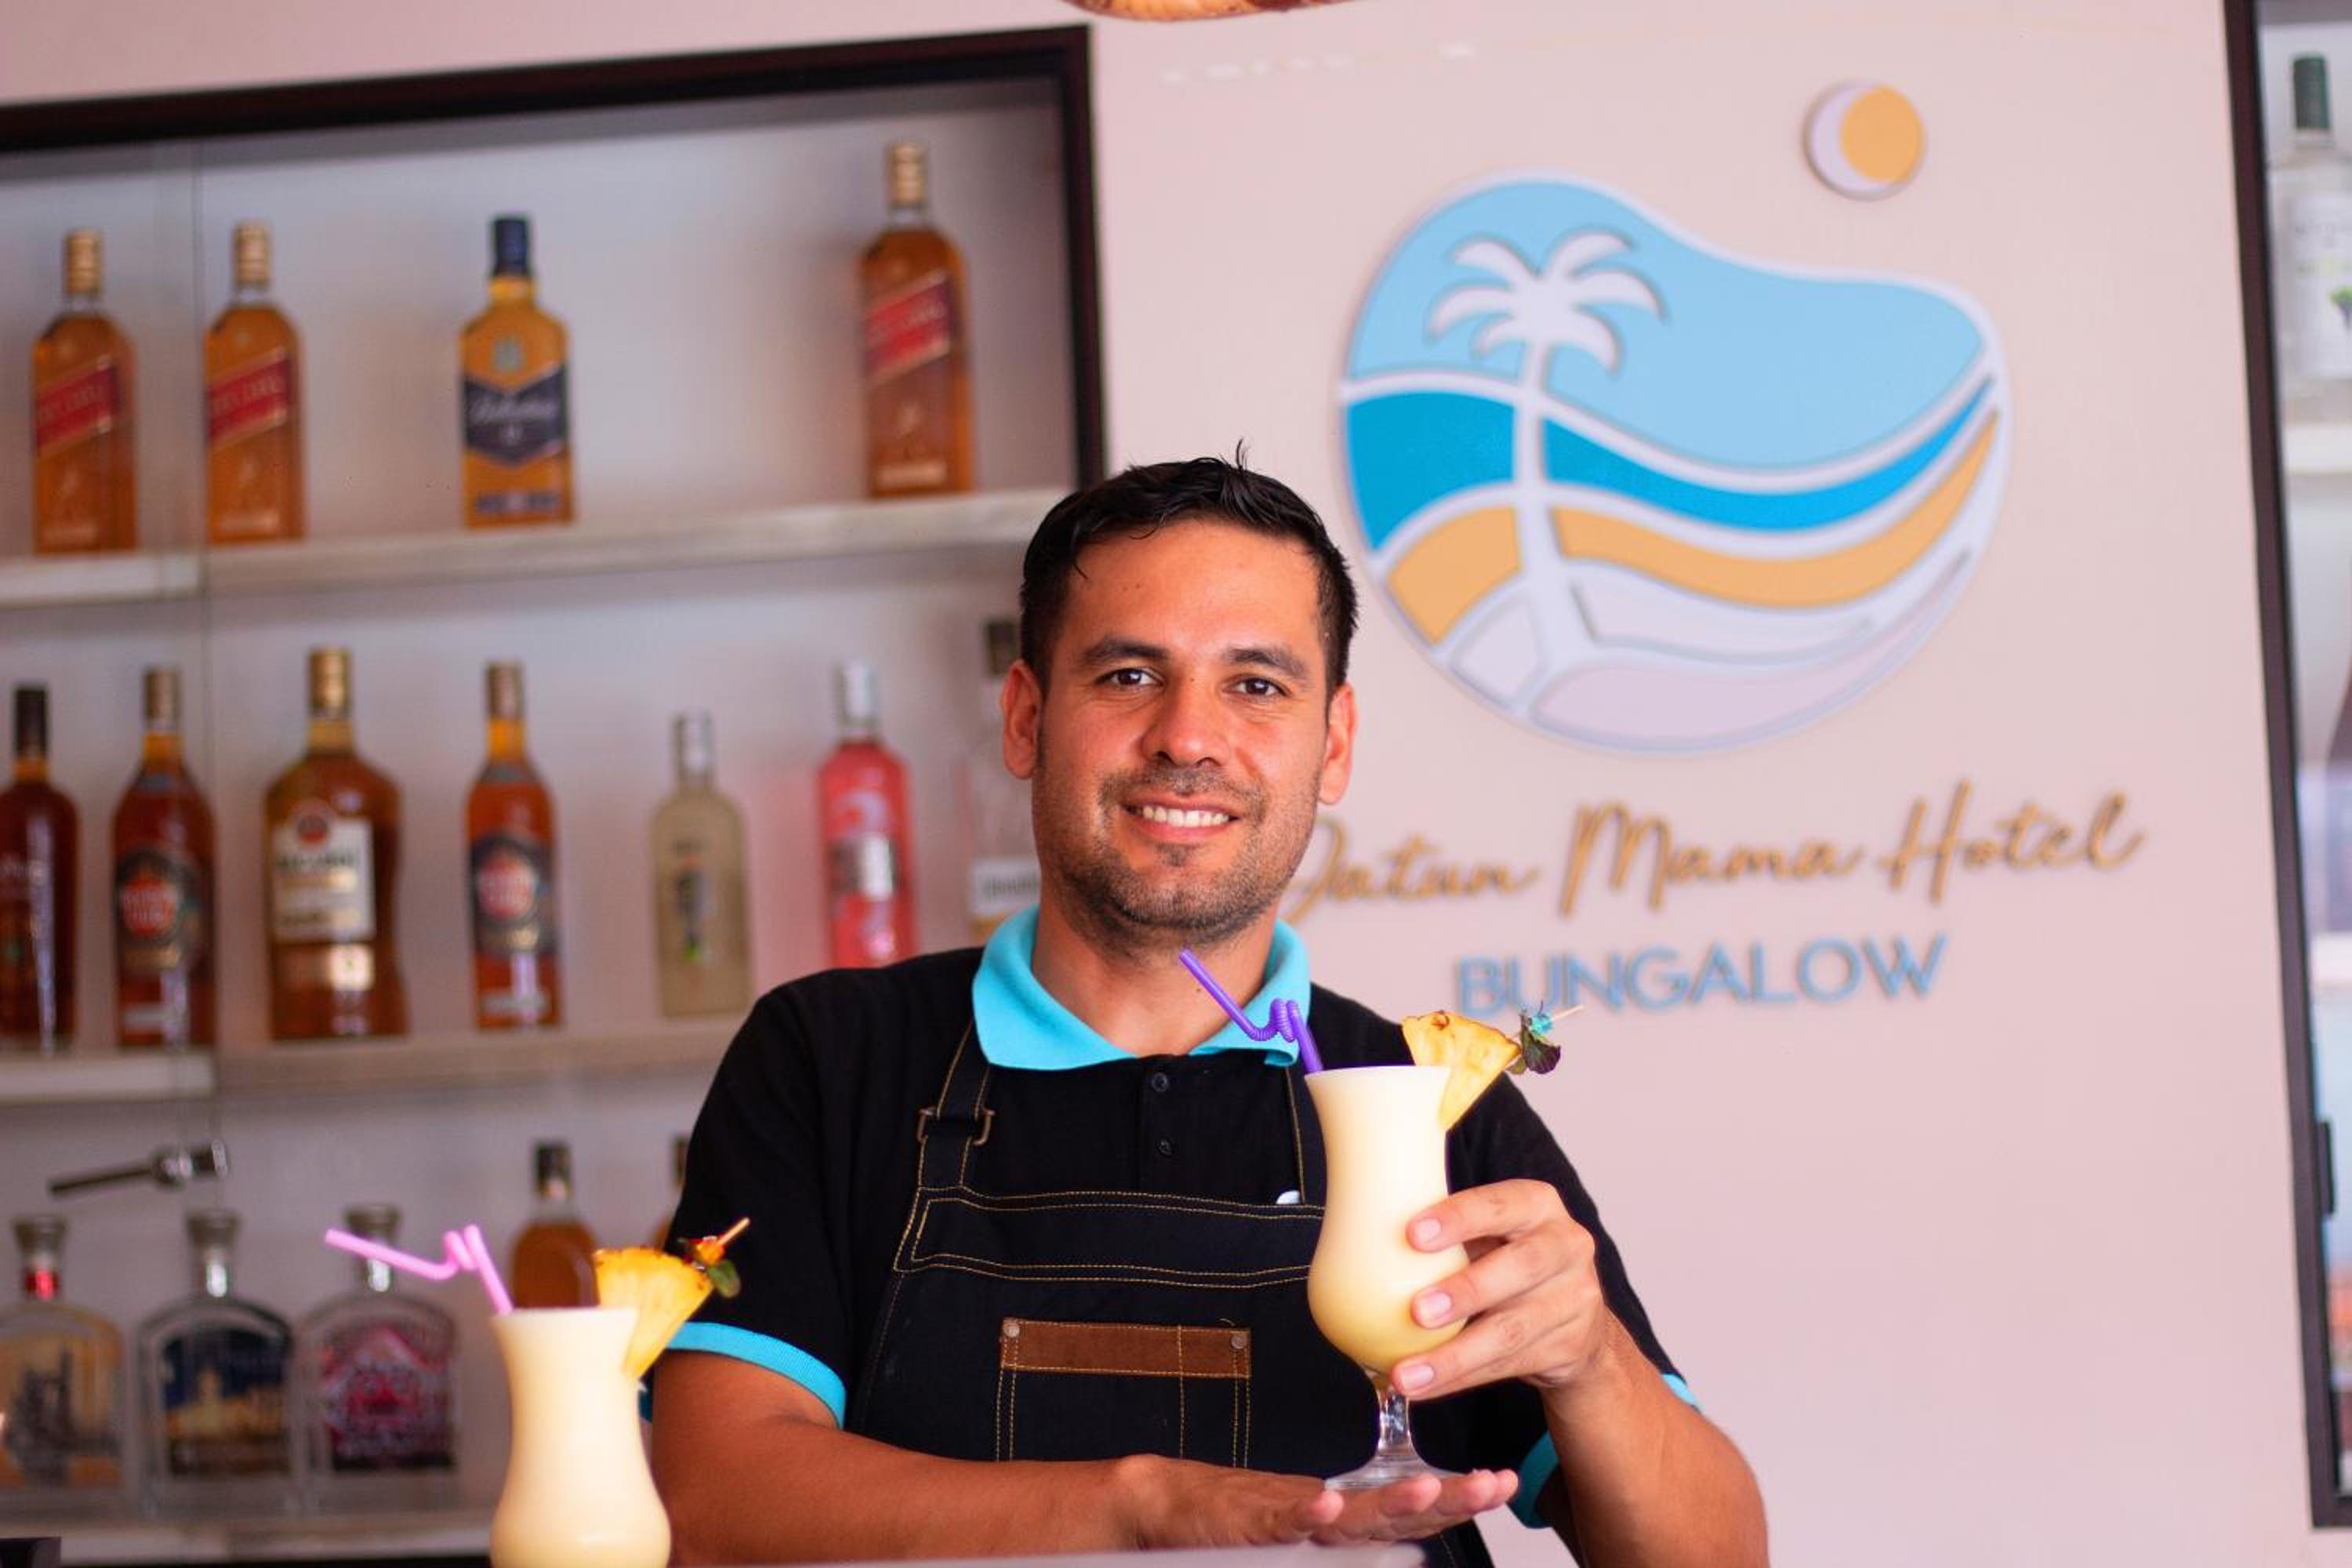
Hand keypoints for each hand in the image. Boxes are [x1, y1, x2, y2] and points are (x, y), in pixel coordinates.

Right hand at [1116, 1454, 1516, 1547]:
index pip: (1413, 1510)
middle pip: (1397, 1509)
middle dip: (1447, 1497)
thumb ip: (1354, 1536)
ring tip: (1430, 1488)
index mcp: (1348, 1518)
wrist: (1171, 1504)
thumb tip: (1411, 1536)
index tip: (1500, 1483)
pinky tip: (1327, 1507)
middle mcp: (1329, 1515)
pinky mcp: (1252, 1525)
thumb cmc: (1243, 1521)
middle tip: (1490, 1484)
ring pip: (1350, 1514)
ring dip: (1390, 1501)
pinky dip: (1305, 1515)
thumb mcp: (1309, 1535)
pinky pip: (1283, 1523)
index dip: (1458, 1499)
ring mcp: (1293, 1519)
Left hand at [1390, 1178, 1610, 1401]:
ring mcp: (1574, 1300)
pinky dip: (1460, 1378)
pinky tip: (1425, 1387)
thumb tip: (1359, 1228)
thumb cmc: (1510, 1262)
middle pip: (1520, 1267)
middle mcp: (1566, 1247)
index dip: (1460, 1217)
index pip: (1502, 1203)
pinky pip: (1507, 1366)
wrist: (1578, 1321)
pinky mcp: (1568, 1348)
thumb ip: (1447, 1232)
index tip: (1412, 1234)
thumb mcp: (1492, 1234)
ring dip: (1453, 1355)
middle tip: (1415, 1310)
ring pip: (1511, 1331)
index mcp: (1538, 1205)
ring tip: (1407, 1374)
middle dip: (1465, 1289)